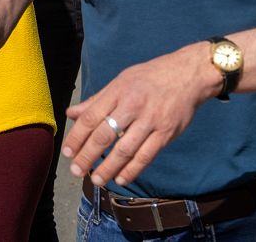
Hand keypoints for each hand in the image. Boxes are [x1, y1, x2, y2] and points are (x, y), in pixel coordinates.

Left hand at [62, 43, 220, 188]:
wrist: (187, 74)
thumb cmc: (150, 77)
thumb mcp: (120, 81)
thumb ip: (96, 100)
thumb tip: (72, 113)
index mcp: (117, 92)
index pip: (91, 117)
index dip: (77, 136)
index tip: (67, 152)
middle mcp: (132, 106)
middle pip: (105, 135)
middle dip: (88, 156)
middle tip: (76, 171)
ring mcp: (150, 120)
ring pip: (125, 149)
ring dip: (108, 167)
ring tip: (97, 180)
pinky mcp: (166, 133)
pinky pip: (146, 155)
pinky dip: (132, 169)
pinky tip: (120, 178)